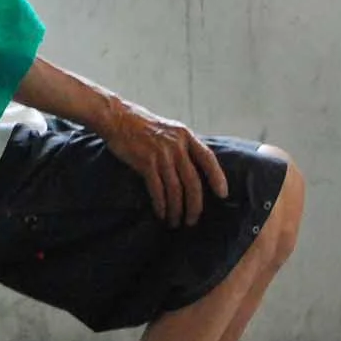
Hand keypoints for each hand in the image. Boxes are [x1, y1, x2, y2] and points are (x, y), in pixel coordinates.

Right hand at [100, 100, 227, 226]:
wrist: (117, 118)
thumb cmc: (142, 125)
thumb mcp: (169, 130)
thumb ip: (182, 145)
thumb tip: (194, 167)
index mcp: (185, 136)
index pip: (208, 158)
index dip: (217, 177)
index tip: (223, 194)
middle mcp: (176, 145)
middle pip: (192, 181)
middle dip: (194, 205)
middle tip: (193, 220)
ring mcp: (161, 154)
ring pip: (175, 189)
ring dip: (176, 209)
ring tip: (175, 222)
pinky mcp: (146, 162)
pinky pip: (157, 189)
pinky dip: (161, 204)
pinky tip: (161, 214)